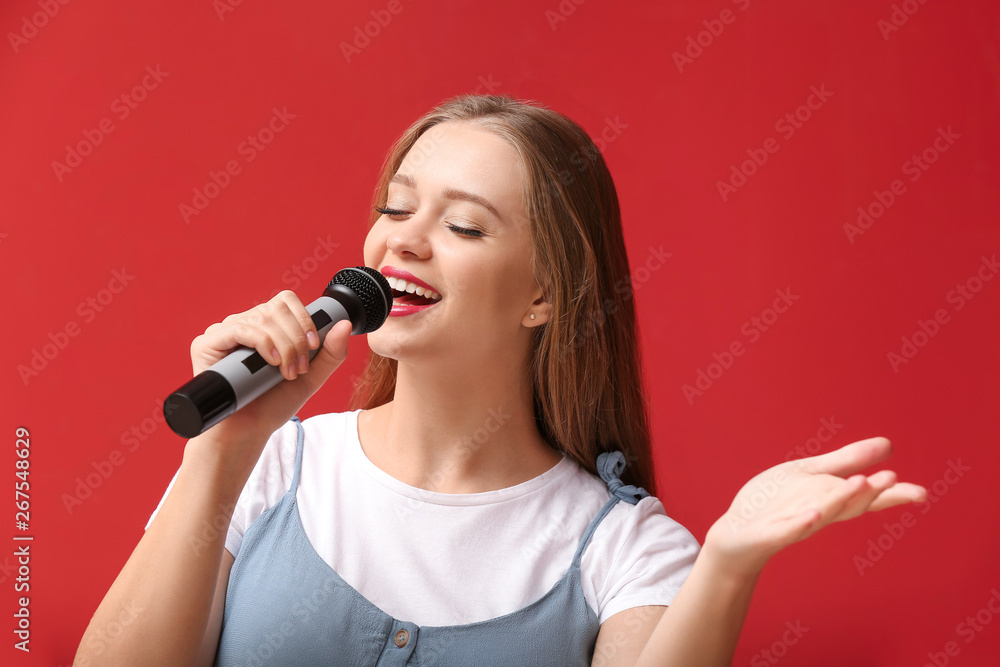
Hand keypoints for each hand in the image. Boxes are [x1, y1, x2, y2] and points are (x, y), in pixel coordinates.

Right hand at [186, 290, 353, 448]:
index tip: (313, 346)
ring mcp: (224, 332)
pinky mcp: (206, 343)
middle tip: (299, 368)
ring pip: (262, 318)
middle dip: (296, 339)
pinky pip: (239, 328)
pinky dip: (263, 343)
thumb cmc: (273, 404)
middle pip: (276, 309)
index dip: (304, 319)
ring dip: (283, 346)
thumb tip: (345, 324)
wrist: (249, 432)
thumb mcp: (311, 377)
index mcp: (265, 326)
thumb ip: (331, 352)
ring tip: (286, 373)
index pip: (285, 301)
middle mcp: (243, 324)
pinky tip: (271, 362)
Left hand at [703, 437, 927, 578]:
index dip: (892, 495)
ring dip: (841, 500)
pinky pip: (787, 529)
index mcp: (829, 499)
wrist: (737, 534)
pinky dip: (801, 523)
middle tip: (891, 479)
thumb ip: (846, 461)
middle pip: (848, 505)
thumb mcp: (811, 474)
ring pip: (822, 513)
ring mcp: (794, 524)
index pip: (865, 498)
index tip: (921, 493)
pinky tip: (814, 515)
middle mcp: (817, 513)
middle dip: (869, 492)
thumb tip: (888, 444)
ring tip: (861, 483)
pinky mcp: (770, 534)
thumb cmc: (777, 503)